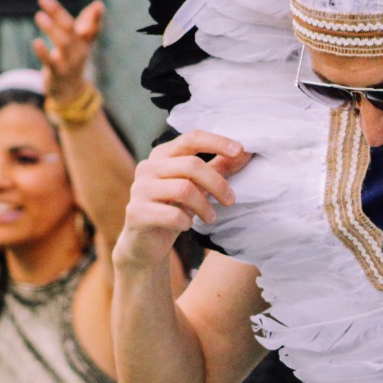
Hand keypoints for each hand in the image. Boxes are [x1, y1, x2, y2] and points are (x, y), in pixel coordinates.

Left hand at [32, 0, 103, 101]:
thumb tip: (99, 4)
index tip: (98, 6)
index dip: (96, 18)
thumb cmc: (73, 58)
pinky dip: (43, 52)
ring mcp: (70, 62)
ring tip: (39, 15)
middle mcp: (80, 51)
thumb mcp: (81, 41)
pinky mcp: (57, 73)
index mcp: (85, 41)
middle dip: (58, 12)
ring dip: (51, 29)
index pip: (93, 28)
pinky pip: (51, 62)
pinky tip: (36, 42)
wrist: (69, 90)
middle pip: (70, 29)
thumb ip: (88, 22)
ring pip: (63, 43)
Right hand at [114, 131, 251, 268]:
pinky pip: (172, 215)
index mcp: (162, 155)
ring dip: (204, 206)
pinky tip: (186, 226)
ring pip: (184, 189)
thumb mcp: (197, 186)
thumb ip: (218, 168)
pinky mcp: (137, 212)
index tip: (240, 150)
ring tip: (211, 217)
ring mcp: (140, 189)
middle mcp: (148, 167)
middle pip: (191, 165)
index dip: (217, 142)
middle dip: (217, 183)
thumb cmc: (173, 209)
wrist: (145, 244)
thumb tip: (245, 152)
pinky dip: (186, 222)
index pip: (191, 138)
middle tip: (230, 200)